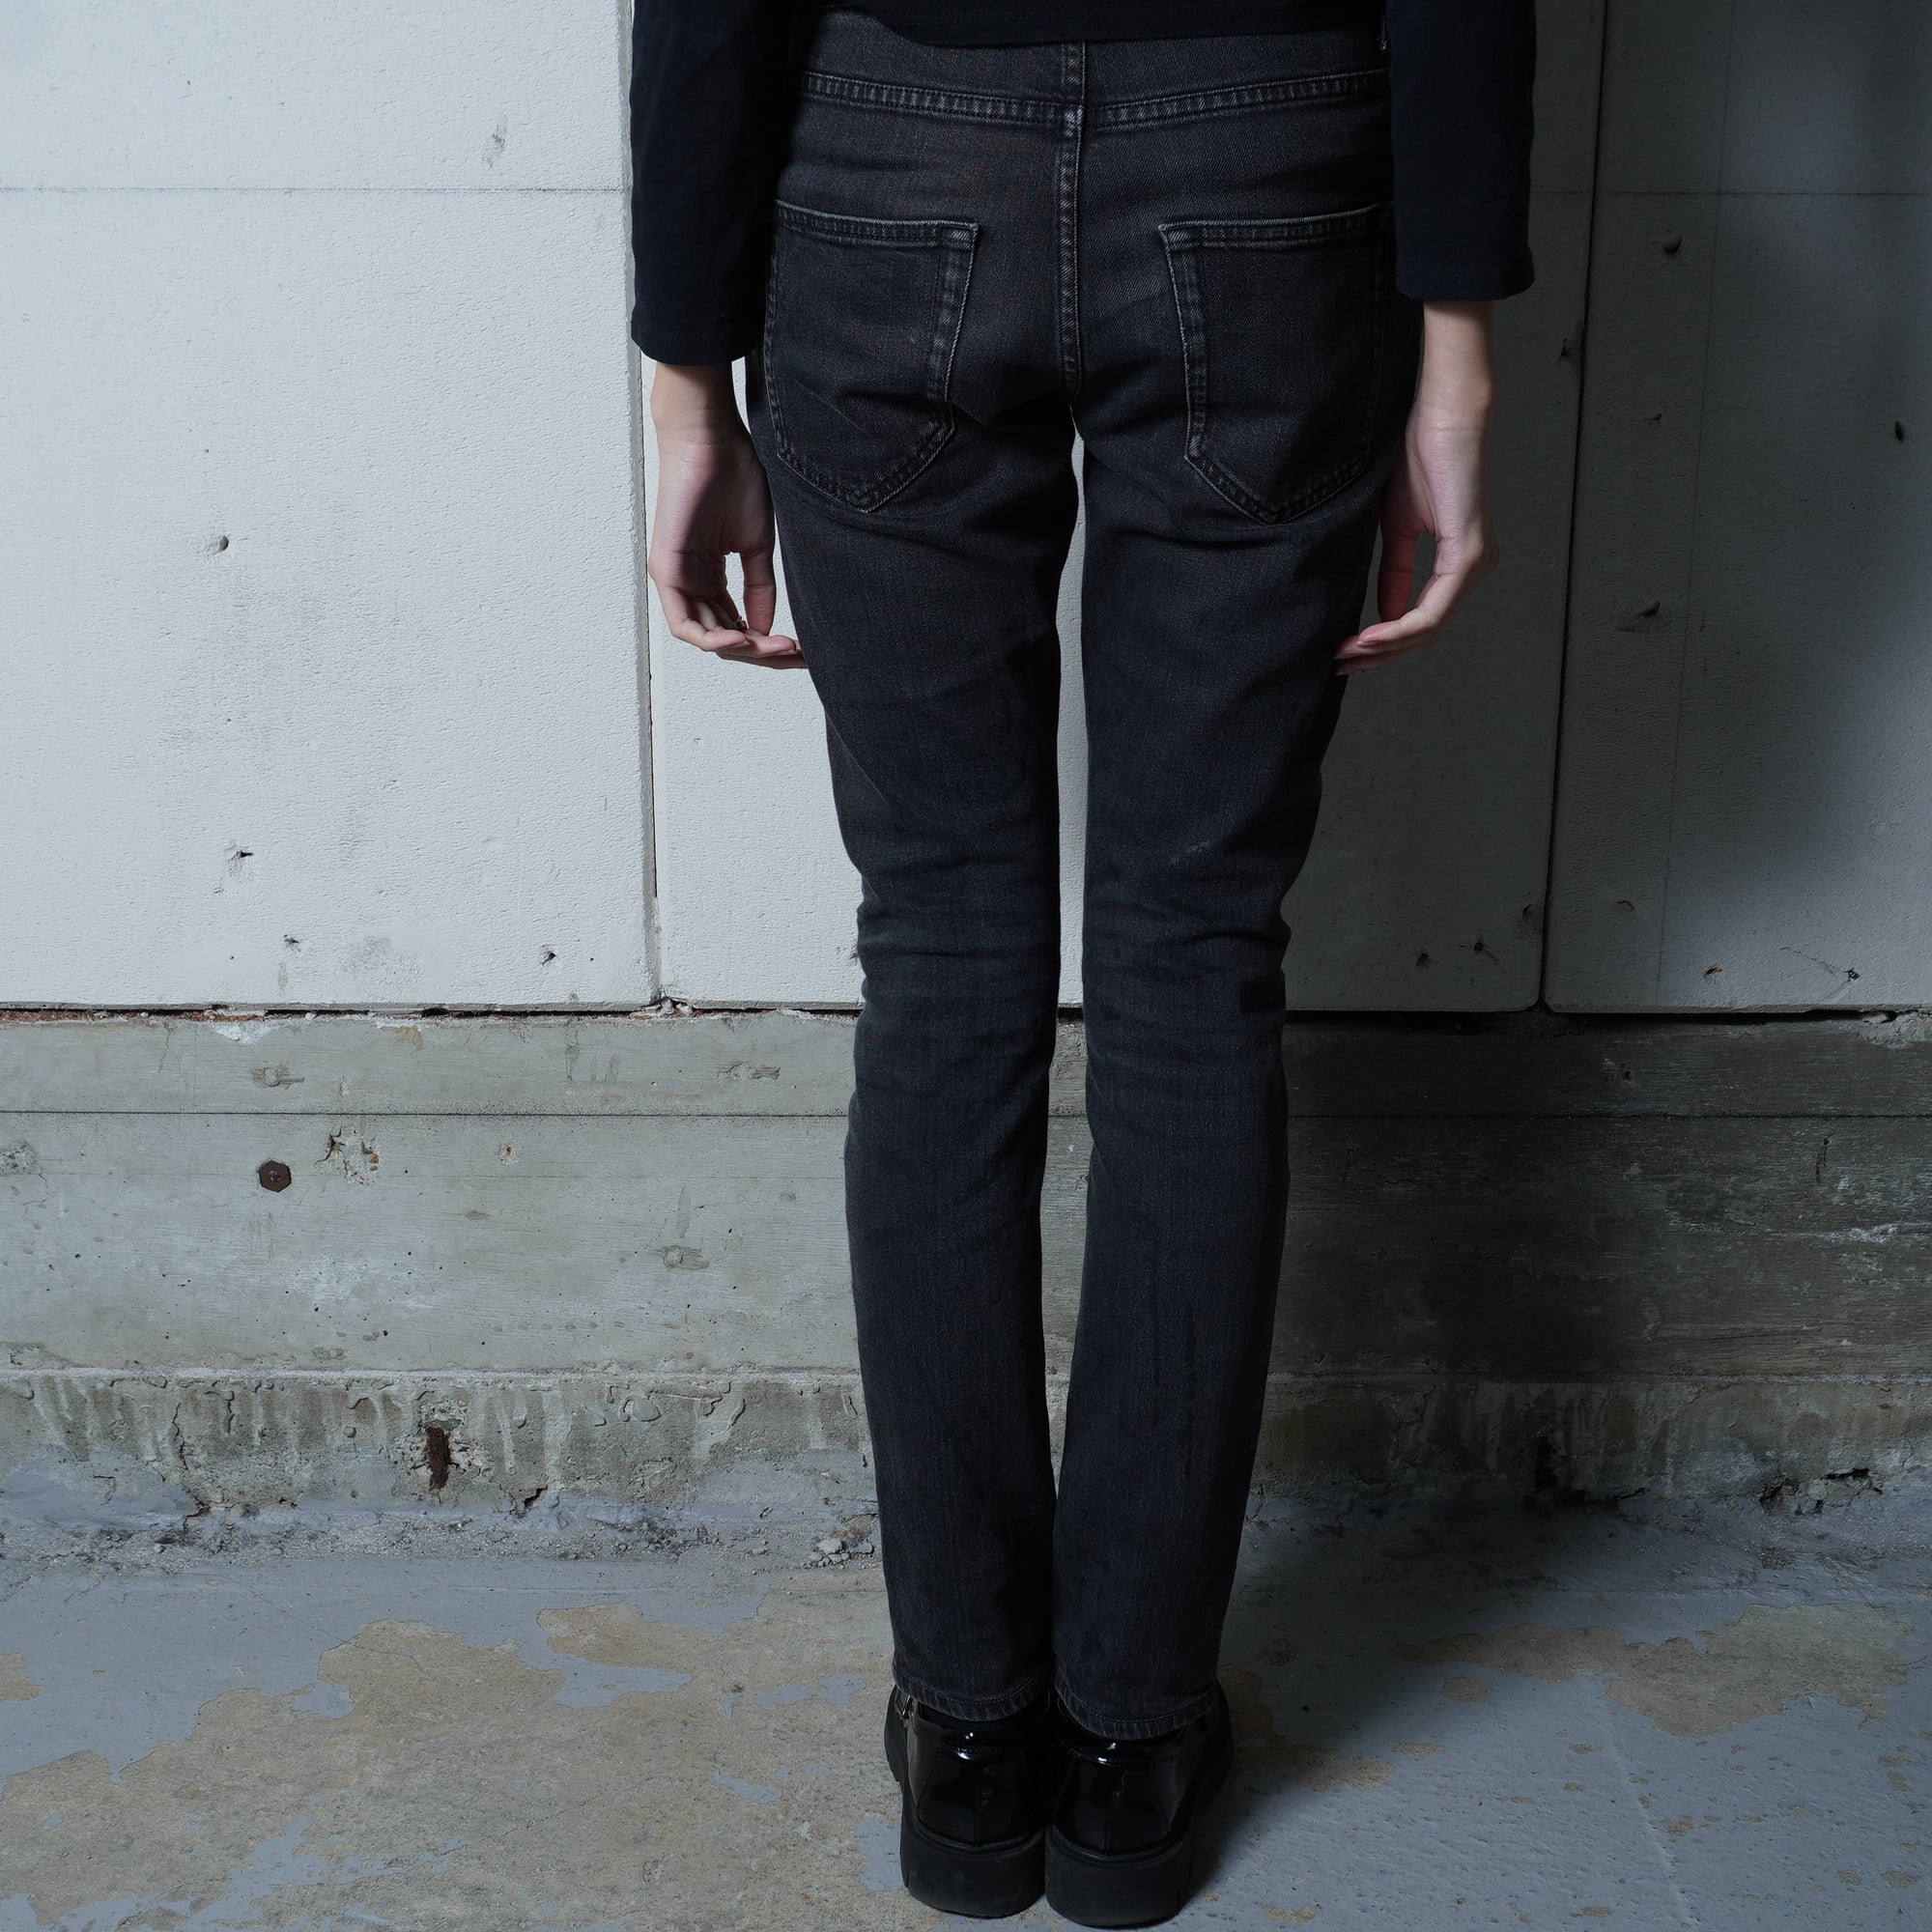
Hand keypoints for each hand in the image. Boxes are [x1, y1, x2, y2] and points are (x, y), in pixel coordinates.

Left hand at [648, 363, 803, 668]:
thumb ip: (759, 588)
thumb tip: (766, 628)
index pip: (738, 626)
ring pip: (706, 638)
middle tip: (795, 654)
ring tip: (774, 648)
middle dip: (762, 653)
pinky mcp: (665, 570)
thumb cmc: (733, 475)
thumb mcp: (756, 545)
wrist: (712, 437)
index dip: (769, 645)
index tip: (802, 649)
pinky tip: (743, 638)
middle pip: (725, 639)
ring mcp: (676, 578)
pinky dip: (713, 638)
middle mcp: (691, 582)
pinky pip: (685, 623)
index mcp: (710, 576)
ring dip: (743, 649)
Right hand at [1335, 300, 1500, 672]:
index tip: (1343, 650)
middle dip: (1380, 655)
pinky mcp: (1469, 557)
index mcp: (1459, 564)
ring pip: (1428, 631)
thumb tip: (1384, 614)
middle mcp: (1473, 571)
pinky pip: (1432, 612)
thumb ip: (1393, 571)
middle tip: (1339, 662)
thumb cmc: (1420, 455)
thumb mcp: (1397, 526)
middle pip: (1425, 636)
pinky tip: (1370, 635)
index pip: (1421, 622)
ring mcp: (1475, 566)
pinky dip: (1398, 629)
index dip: (1382, 644)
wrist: (1441, 415)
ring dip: (1385, 648)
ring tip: (1347, 652)